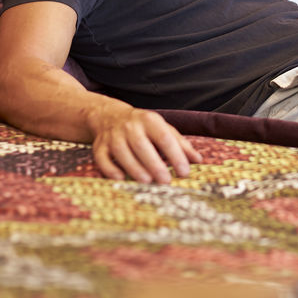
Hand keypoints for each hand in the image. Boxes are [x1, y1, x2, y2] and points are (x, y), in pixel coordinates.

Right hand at [88, 104, 202, 183]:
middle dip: (154, 165)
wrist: (109, 116)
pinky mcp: (99, 146)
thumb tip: (198, 160)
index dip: (175, 155)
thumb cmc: (143, 126)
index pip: (165, 138)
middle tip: (165, 181)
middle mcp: (130, 126)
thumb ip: (181, 144)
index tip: (184, 172)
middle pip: (142, 146)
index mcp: (150, 120)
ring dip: (134, 168)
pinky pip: (102, 158)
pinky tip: (120, 178)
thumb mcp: (163, 128)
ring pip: (122, 152)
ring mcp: (113, 136)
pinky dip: (110, 169)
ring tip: (147, 182)